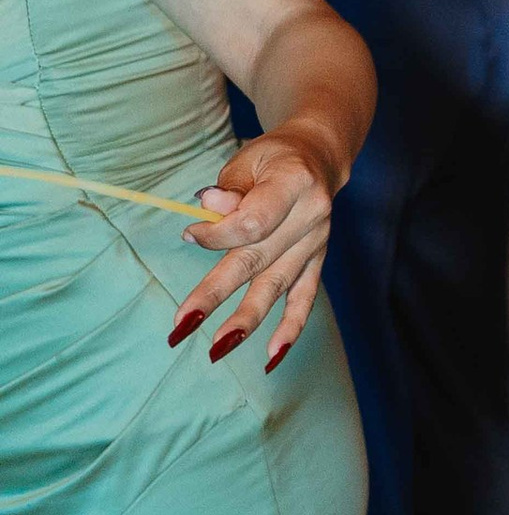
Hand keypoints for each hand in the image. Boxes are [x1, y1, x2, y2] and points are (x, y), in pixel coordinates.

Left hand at [170, 125, 338, 368]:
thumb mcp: (248, 159)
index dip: (217, 234)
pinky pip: (305, 298)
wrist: (319, 156)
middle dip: (216, 293)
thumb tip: (208, 209)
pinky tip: (272, 357)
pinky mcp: (317, 260)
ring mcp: (316, 242)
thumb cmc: (273, 158)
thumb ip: (230, 187)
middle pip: (257, 260)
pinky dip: (291, 328)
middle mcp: (311, 216)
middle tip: (182, 324)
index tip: (191, 234)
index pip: (252, 222)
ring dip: (246, 320)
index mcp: (295, 183)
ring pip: (276, 285)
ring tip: (217, 350)